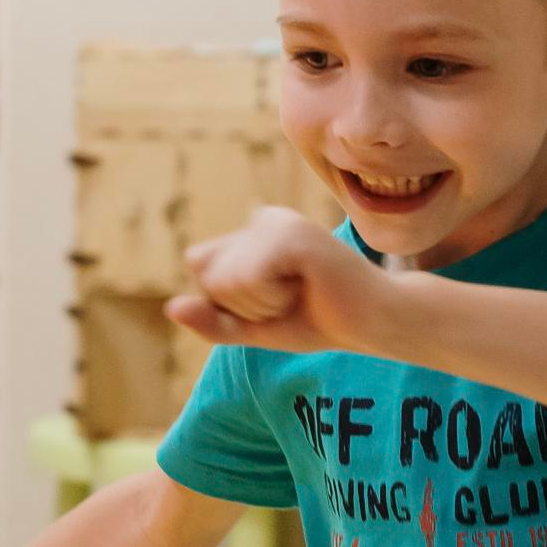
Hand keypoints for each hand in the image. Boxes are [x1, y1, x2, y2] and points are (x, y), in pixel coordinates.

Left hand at [165, 206, 392, 353]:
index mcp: (251, 231)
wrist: (375, 322)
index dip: (230, 301)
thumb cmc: (319, 320)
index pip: (201, 266)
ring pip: (226, 279)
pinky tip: (307, 287)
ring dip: (260, 304)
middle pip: (208, 273)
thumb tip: (171, 308)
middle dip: (243, 305)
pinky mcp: (292, 235)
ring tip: (300, 293)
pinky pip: (249, 277)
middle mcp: (261, 218)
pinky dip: (272, 298)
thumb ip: (213, 320)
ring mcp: (278, 222)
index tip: (274, 301)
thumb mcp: (254, 328)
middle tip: (290, 299)